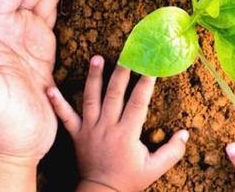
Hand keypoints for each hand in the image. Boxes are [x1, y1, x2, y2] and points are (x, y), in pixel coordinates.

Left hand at [47, 56, 188, 191]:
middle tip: (127, 54)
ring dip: (94, 77)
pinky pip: (66, 117)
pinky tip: (49, 88)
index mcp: (127, 133)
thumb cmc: (130, 181)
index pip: (138, 102)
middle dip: (122, 72)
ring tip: (97, 58)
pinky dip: (57, 103)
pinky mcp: (77, 135)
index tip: (152, 67)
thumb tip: (186, 133)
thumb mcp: (155, 169)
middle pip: (114, 94)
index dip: (146, 83)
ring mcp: (90, 129)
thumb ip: (172, 151)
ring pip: (91, 98)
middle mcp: (107, 127)